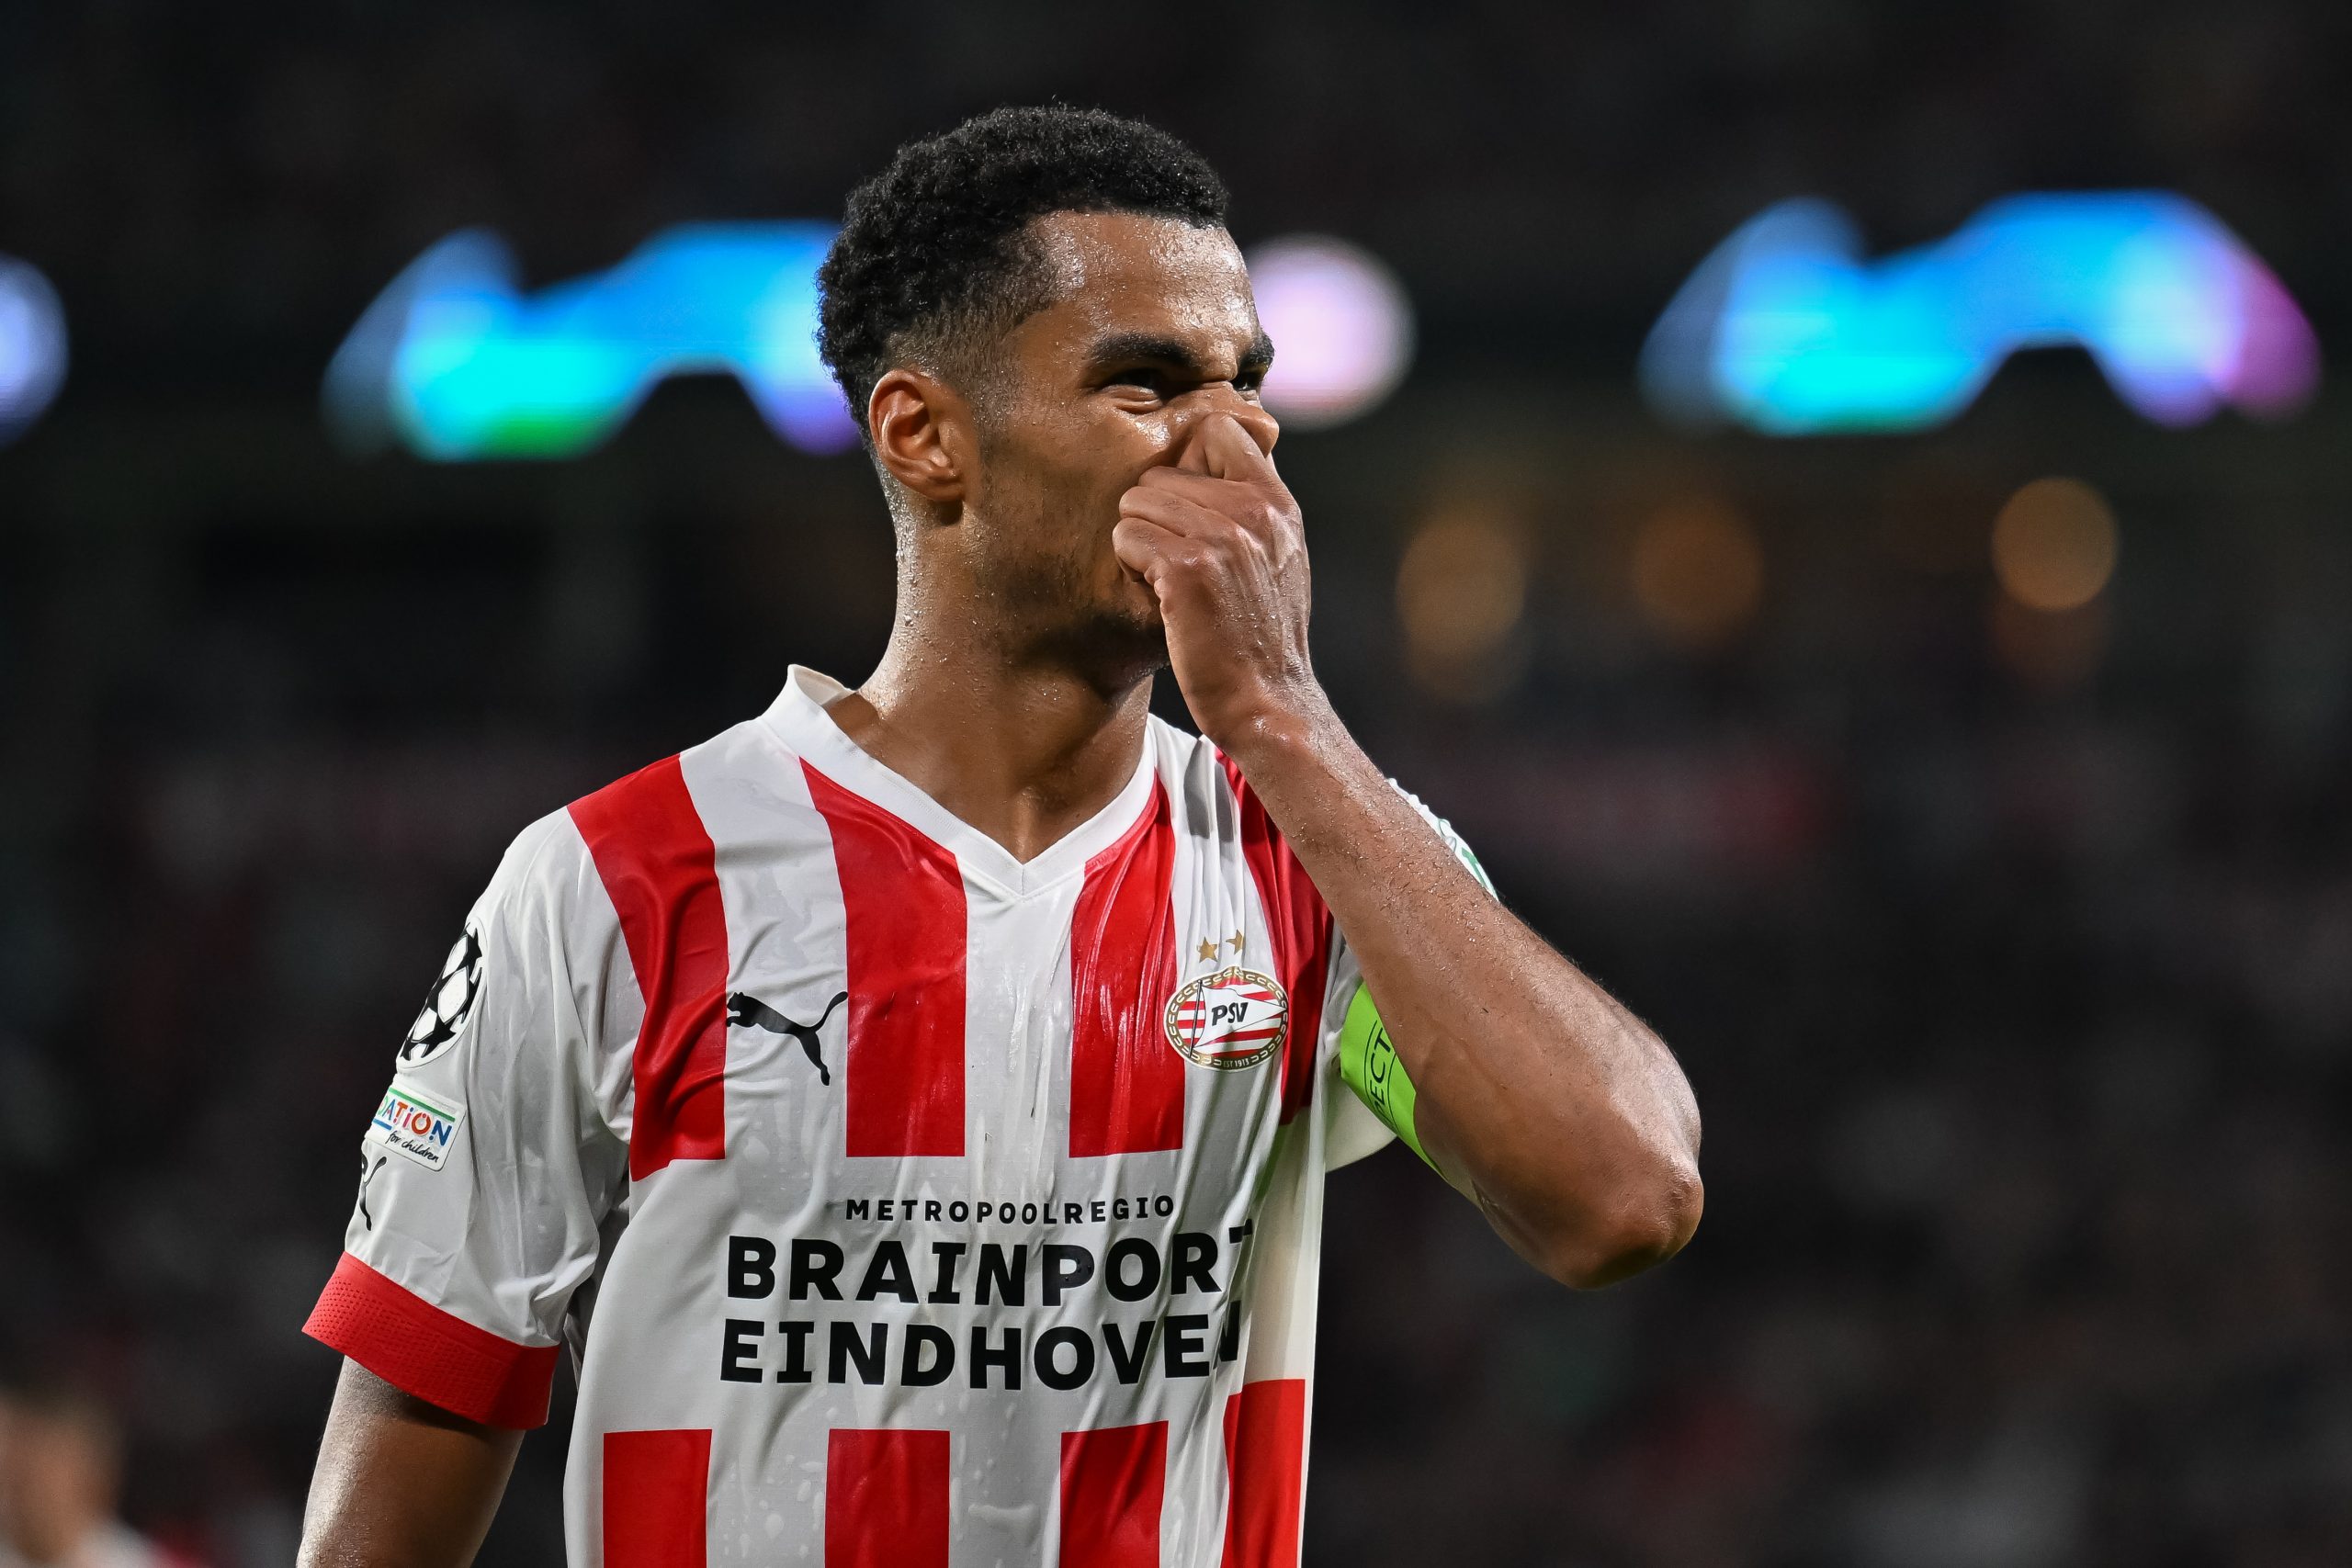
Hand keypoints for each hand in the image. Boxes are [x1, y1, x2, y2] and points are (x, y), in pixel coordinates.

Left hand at [1113, 414, 1329, 751]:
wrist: (1267, 702)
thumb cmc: (1261, 639)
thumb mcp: (1279, 561)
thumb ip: (1253, 511)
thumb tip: (1212, 463)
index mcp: (1278, 504)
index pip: (1220, 428)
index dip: (1190, 458)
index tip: (1186, 501)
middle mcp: (1254, 511)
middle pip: (1162, 473)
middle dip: (1155, 515)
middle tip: (1174, 562)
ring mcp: (1222, 537)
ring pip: (1137, 503)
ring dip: (1139, 542)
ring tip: (1166, 581)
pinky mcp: (1187, 569)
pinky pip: (1127, 536)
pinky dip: (1131, 566)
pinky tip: (1158, 596)